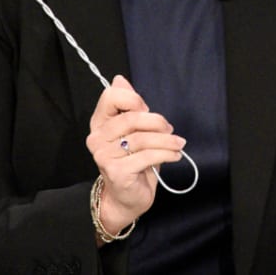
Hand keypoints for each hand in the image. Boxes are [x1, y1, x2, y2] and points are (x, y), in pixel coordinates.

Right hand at [85, 75, 186, 232]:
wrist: (126, 198)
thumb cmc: (132, 162)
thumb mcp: (133, 132)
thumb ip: (129, 107)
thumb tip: (120, 79)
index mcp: (99, 122)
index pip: (110, 97)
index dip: (133, 99)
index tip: (147, 109)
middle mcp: (97, 138)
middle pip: (131, 118)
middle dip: (157, 122)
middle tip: (169, 130)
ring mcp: (104, 155)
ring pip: (142, 139)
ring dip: (167, 141)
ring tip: (178, 144)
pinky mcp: (116, 171)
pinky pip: (147, 156)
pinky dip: (166, 154)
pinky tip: (175, 155)